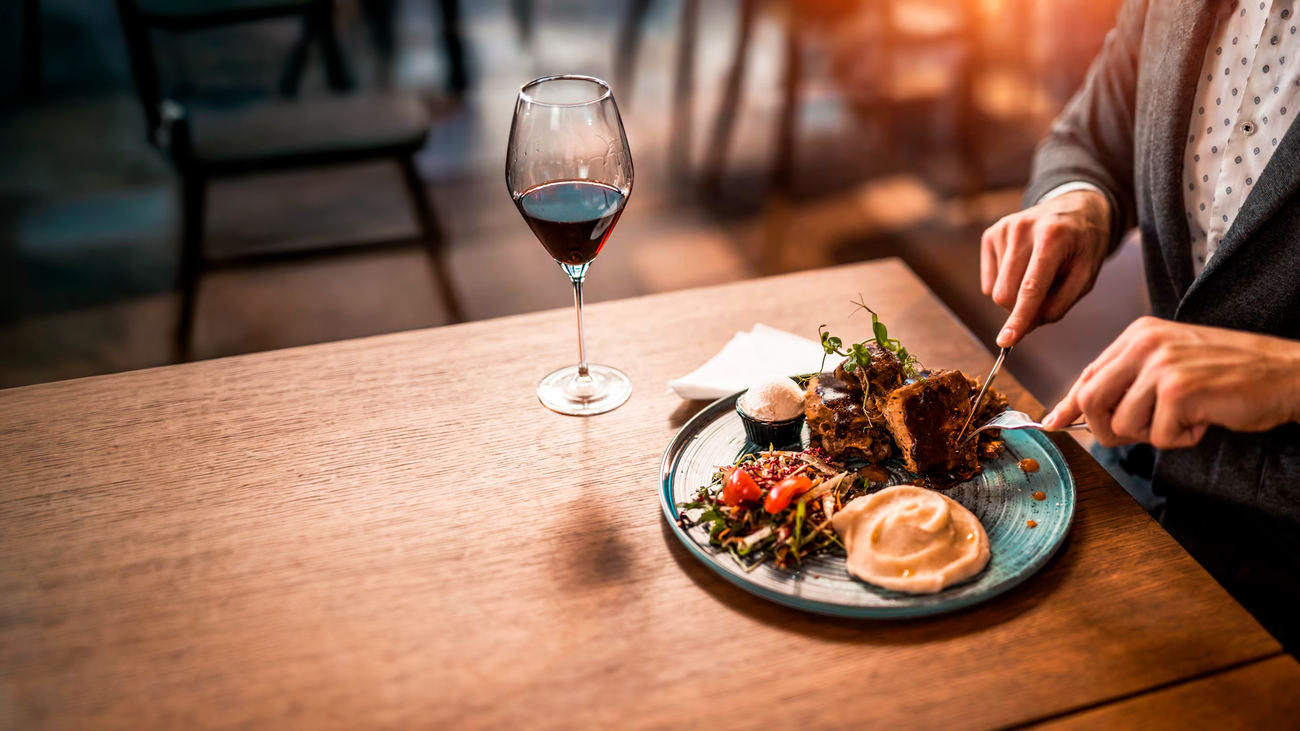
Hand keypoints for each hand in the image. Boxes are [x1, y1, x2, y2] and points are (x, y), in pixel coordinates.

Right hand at [981, 190, 1111, 346]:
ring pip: (994, 290)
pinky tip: (1023, 266)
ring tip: (1038, 274)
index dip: (1019, 318)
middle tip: (1043, 299)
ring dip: (1015, 294)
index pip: (1030, 288)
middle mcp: (1022, 229)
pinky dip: (1005, 283)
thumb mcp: (1086, 275)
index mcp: (1052, 238)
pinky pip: (989, 281)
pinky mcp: (990, 234)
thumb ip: (1059, 304)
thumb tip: (1026, 326)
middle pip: (1004, 294)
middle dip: (1020, 309)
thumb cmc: (1083, 244)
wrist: (1075, 207)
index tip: (1006, 342)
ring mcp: (1003, 229)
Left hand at [1043, 317, 1299, 448]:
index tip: (1053, 422)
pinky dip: (1180, 439)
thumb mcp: (1172, 364)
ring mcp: (1161, 365)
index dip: (1069, 403)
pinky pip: (1157, 436)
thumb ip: (1130, 381)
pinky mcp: (1178, 390)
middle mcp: (1144, 344)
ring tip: (1185, 418)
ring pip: (1123, 423)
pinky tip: (1203, 421)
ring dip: (1153, 435)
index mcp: (1139, 334)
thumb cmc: (1231, 373)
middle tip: (1138, 434)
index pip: (1089, 373)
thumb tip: (1081, 410)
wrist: (1287, 373)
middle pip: (1091, 399)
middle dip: (1106, 429)